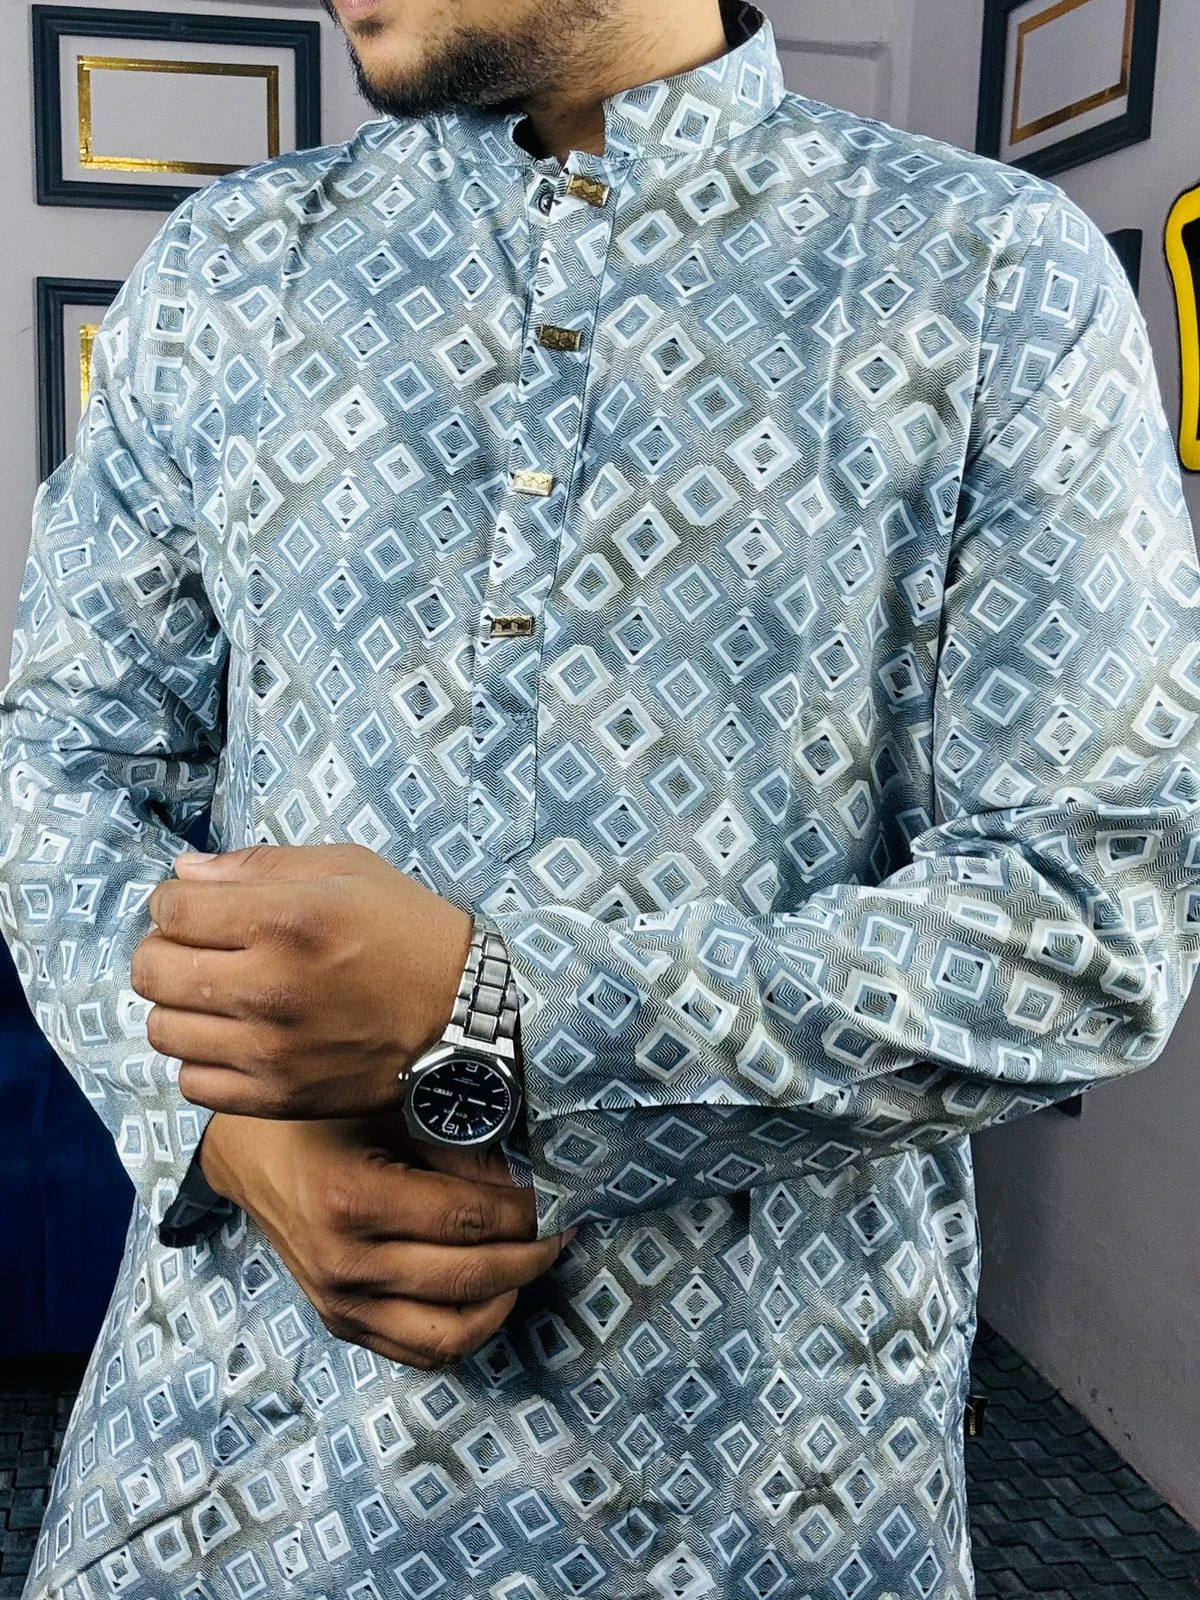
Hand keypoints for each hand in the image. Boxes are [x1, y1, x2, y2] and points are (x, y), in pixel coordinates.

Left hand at [130, 843, 473, 1119]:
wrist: (468, 1016)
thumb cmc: (411, 933)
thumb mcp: (349, 870)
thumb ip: (260, 865)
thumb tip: (184, 873)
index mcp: (287, 919)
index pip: (169, 909)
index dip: (174, 903)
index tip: (197, 909)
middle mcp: (269, 986)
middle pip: (152, 970)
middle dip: (165, 951)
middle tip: (200, 951)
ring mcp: (270, 1050)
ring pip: (163, 1029)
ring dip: (181, 1008)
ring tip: (218, 998)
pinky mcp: (278, 1097)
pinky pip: (193, 1083)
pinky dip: (202, 1060)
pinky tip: (234, 1040)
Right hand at [199, 1109, 572, 1369]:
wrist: (251, 1153)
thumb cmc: (324, 1117)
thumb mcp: (391, 1110)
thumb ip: (460, 1145)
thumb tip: (531, 1178)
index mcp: (353, 1201)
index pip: (471, 1220)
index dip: (530, 1211)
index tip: (562, 1195)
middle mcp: (345, 1264)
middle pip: (472, 1279)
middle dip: (533, 1254)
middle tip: (563, 1227)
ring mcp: (340, 1304)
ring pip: (454, 1335)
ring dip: (506, 1300)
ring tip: (529, 1259)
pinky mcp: (341, 1324)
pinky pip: (422, 1352)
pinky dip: (467, 1328)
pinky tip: (490, 1289)